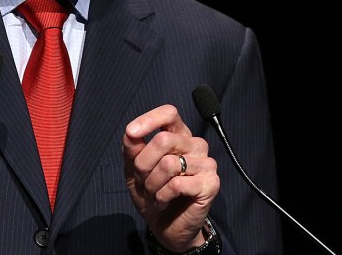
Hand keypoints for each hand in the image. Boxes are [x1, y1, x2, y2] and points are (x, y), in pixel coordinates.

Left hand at [123, 104, 219, 251]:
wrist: (166, 228)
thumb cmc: (153, 194)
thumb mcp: (134, 169)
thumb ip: (132, 148)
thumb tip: (131, 132)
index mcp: (179, 135)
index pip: (169, 113)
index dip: (149, 120)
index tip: (131, 133)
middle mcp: (195, 145)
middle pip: (163, 140)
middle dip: (143, 164)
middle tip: (144, 181)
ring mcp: (206, 163)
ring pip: (168, 163)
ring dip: (152, 184)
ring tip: (155, 194)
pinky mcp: (210, 183)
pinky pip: (177, 184)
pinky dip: (162, 196)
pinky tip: (164, 202)